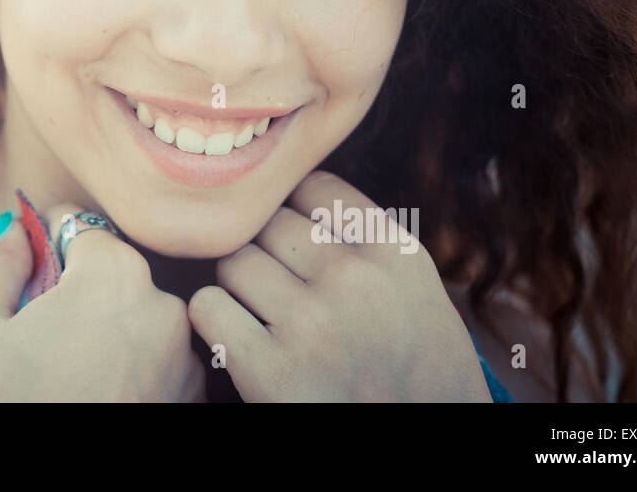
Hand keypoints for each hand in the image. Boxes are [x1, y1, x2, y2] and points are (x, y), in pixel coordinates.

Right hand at [0, 202, 206, 401]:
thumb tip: (14, 230)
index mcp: (113, 273)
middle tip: (42, 331)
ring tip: (69, 368)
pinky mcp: (191, 394)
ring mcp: (183, 353)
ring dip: (108, 327)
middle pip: (112, 271)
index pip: (79, 226)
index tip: (30, 267)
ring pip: (136, 314)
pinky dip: (131, 364)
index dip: (47, 242)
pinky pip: (158, 356)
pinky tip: (95, 392)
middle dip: (78, 290)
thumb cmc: (5, 407)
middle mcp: (163, 303)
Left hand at [187, 169, 490, 401]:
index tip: (296, 245)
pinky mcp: (271, 370)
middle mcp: (355, 280)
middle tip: (277, 290)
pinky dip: (213, 323)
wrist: (429, 449)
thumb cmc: (417, 374)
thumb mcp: (418, 293)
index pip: (312, 186)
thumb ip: (367, 242)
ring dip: (237, 287)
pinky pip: (207, 307)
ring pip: (233, 260)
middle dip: (264, 252)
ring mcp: (312, 323)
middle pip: (268, 222)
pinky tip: (238, 342)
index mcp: (395, 254)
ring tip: (262, 317)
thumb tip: (295, 190)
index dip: (293, 212)